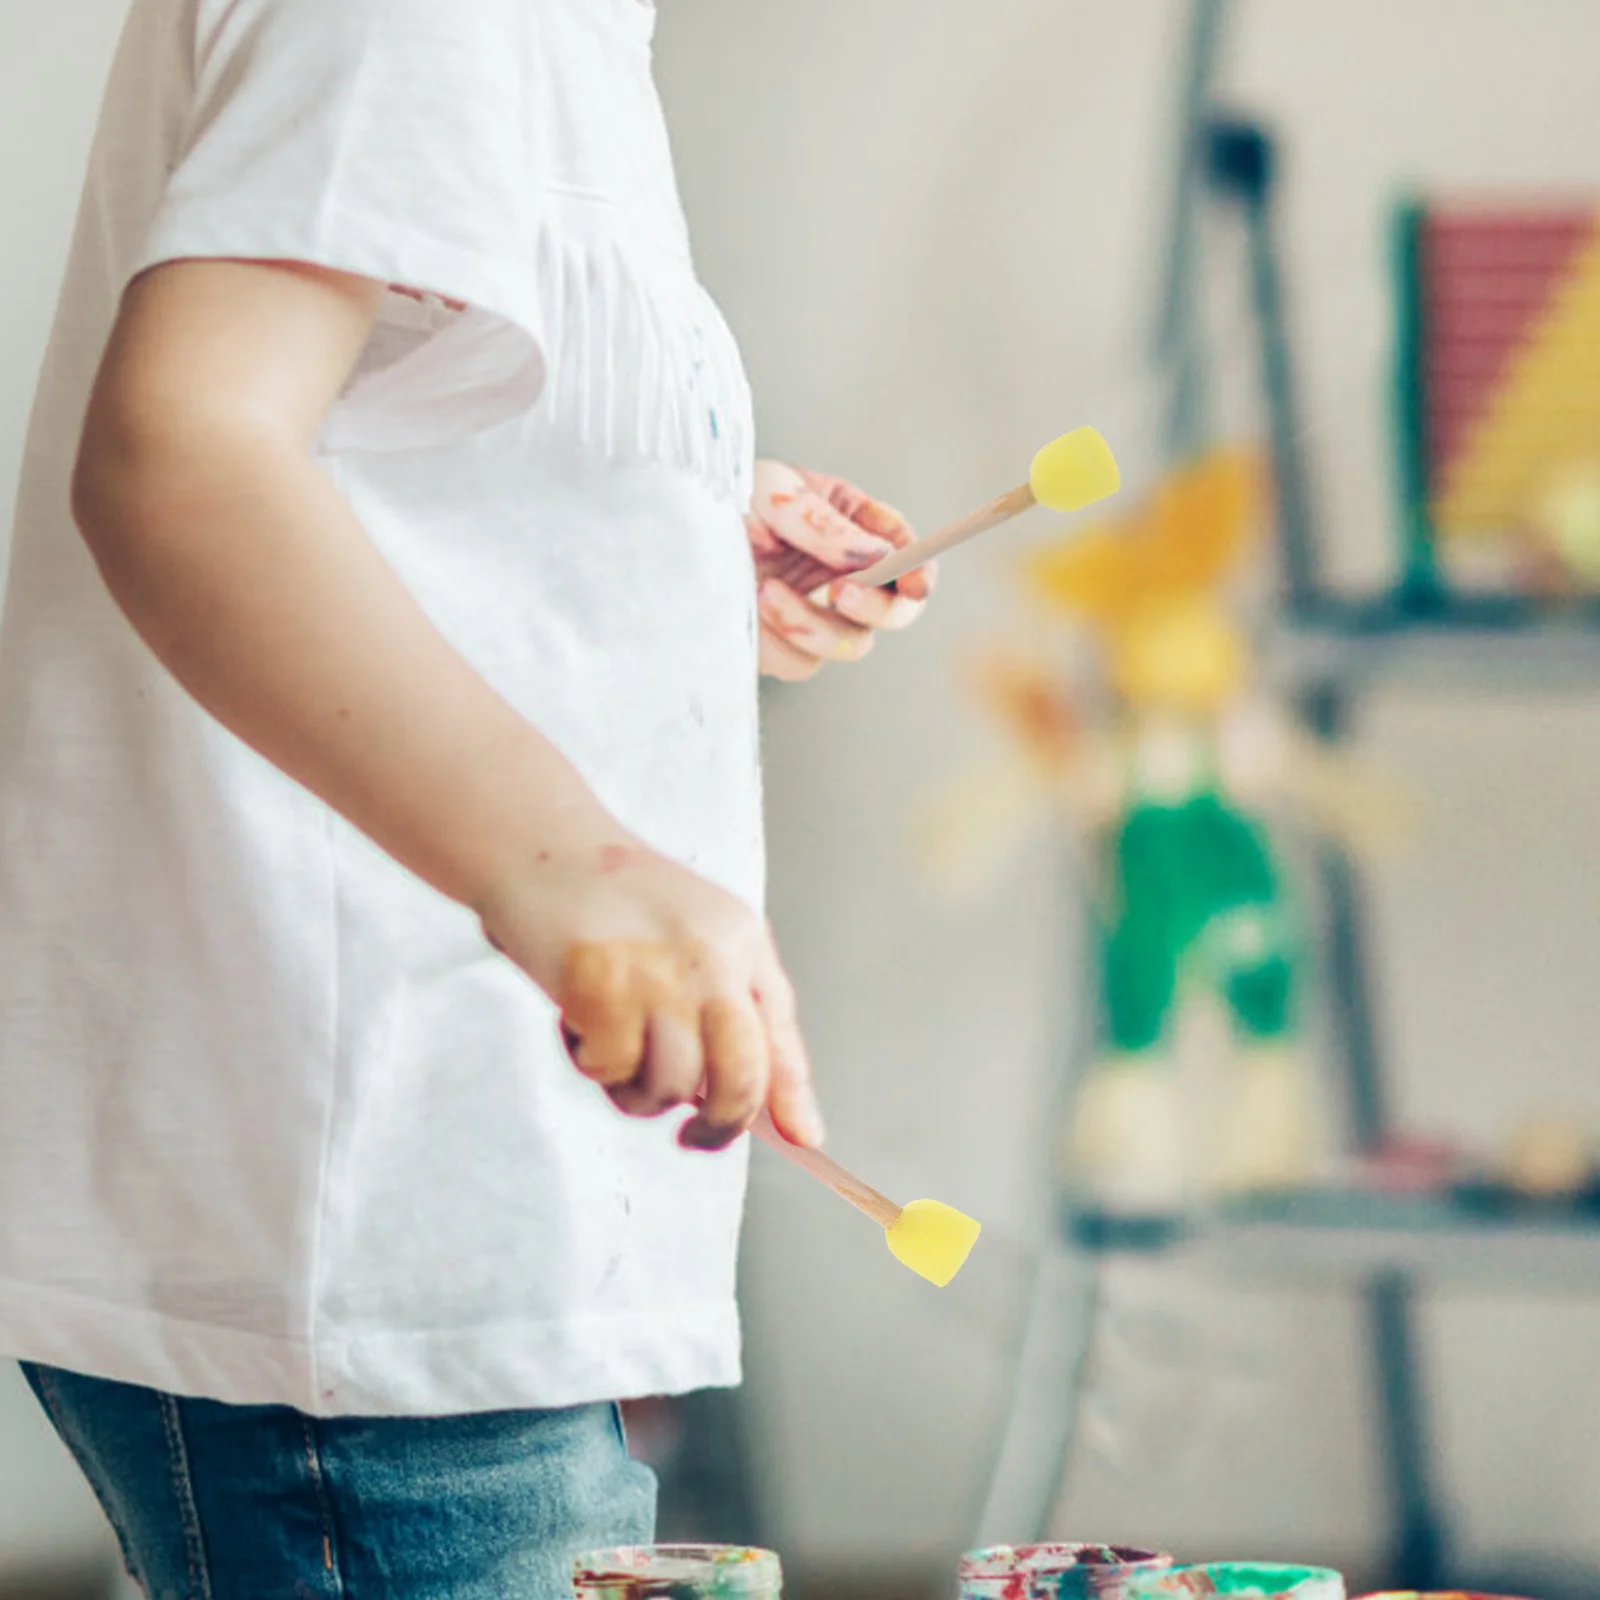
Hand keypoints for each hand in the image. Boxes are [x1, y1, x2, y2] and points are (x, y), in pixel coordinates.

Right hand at [478, 836, 822, 1150]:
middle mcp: (710, 956)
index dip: (791, 1098)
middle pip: (740, 1075)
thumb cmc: (615, 904)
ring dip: (635, 1087)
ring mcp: (657, 972)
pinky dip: (589, 1060)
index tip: (804, 1142)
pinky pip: (609, 1067)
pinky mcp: (602, 984)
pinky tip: (576, 1018)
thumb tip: (789, 1122)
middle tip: (693, 1134)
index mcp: (741, 941)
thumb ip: (738, 1017)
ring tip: (610, 1045)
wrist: (541, 847)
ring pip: (670, 1084)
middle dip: (720, 1123)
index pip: (781, 1035)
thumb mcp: (696, 941)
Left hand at [746, 460, 935, 681]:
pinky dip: (777, 640)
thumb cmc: (724, 497)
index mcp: (853, 525)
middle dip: (876, 606)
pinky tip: (749, 606)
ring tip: (766, 591)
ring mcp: (816, 614)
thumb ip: (821, 523)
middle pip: (896, 612)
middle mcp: (844, 573)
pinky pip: (799, 663)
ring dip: (813, 624)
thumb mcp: (772, 490)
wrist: (664, 534)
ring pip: (850, 645)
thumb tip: (874, 556)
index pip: (908, 553)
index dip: (920, 571)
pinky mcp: (783, 647)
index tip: (913, 583)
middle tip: (840, 590)